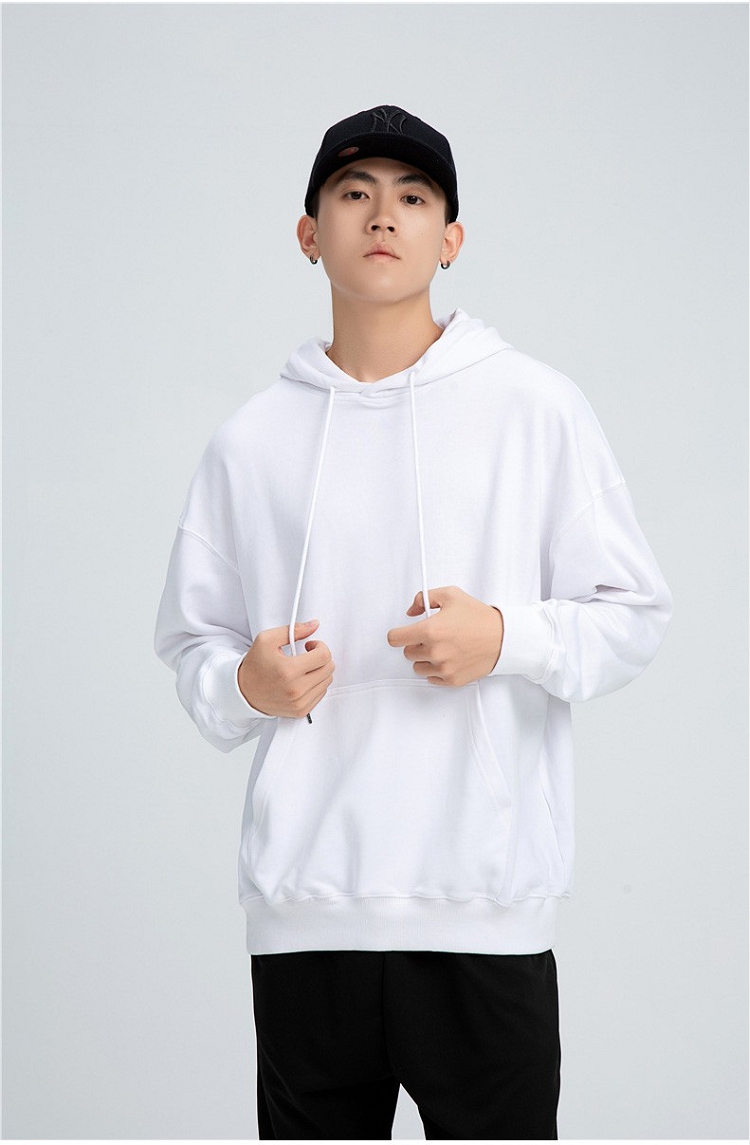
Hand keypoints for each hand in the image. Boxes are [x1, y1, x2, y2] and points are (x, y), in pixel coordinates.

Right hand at [238, 620, 334, 717]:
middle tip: (308, 655)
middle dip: (321, 657)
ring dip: (320, 671)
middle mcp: (295, 689)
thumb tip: (315, 625)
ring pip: (327, 681)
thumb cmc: (255, 665)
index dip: (320, 646)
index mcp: (288, 670)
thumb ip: (294, 630)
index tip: (310, 646)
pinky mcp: (301, 711)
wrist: (243, 692)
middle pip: (329, 668)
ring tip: (304, 667)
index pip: (324, 656)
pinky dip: (316, 684)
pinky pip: (321, 694)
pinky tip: (303, 679)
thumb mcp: (267, 639)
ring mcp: (299, 703)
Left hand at [387, 586, 503, 686]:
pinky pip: (432, 678)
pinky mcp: (452, 680)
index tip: (403, 633)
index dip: (398, 634)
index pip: (395, 639)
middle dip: (416, 644)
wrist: (502, 637)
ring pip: (418, 667)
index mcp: (430, 630)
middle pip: (407, 653)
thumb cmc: (479, 617)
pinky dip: (436, 670)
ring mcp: (443, 668)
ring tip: (442, 648)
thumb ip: (423, 598)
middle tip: (432, 637)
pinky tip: (449, 658)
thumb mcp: (451, 595)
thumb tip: (411, 611)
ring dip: (425, 659)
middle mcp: (434, 652)